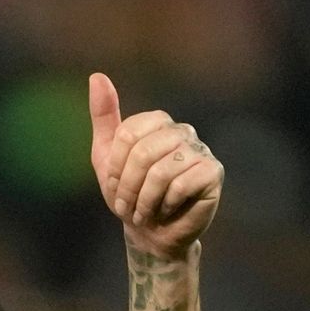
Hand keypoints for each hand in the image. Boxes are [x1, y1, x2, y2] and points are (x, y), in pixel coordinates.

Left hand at [88, 73, 222, 259]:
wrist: (152, 233)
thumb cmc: (130, 194)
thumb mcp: (106, 157)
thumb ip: (104, 117)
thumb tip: (96, 76)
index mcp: (158, 122)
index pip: (127, 134)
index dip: (116, 167)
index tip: (115, 187)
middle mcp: (182, 131)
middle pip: (143, 152)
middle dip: (128, 187)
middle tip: (127, 207)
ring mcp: (200, 150)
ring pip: (161, 172)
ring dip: (145, 200)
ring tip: (143, 213)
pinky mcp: (213, 172)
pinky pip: (181, 185)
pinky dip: (166, 204)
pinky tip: (167, 210)